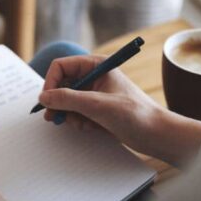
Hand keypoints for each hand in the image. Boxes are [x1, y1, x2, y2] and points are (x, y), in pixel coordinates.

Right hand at [39, 55, 200, 166]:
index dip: (51, 83)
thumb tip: (44, 97)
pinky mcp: (98, 109)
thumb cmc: (135, 114)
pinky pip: (77, 113)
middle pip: (62, 85)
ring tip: (84, 123)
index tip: (47, 101)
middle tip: (54, 118)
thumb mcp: (97, 105)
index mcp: (96, 65)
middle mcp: (94, 76)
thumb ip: (68, 99)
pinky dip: (79, 122)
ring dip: (70, 115)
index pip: (62, 67)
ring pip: (68, 101)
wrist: (156, 135)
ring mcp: (96, 94)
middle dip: (59, 102)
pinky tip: (92, 128)